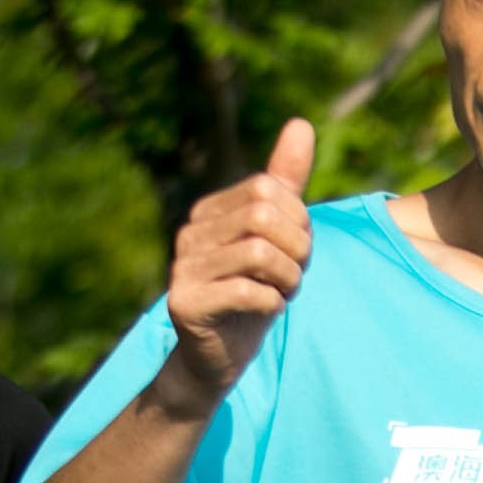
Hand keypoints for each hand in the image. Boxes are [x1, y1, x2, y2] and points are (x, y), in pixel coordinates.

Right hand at [158, 116, 315, 409]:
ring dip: (288, 278)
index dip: (297, 220)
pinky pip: (244, 291)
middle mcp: (189, 233)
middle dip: (295, 248)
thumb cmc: (251, 295)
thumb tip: (301, 123)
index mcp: (209, 211)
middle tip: (294, 275)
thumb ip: (285, 183)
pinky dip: (270, 303)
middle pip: (262, 216)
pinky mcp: (184, 304)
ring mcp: (182, 268)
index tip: (297, 251)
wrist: (216, 359)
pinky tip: (265, 310)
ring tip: (282, 293)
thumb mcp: (275, 237)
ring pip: (258, 253)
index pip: (267, 189)